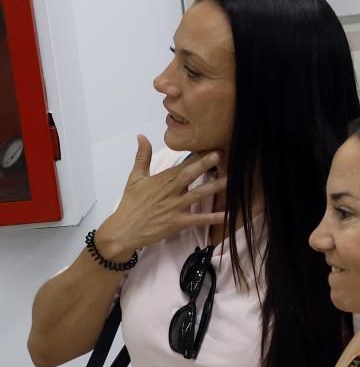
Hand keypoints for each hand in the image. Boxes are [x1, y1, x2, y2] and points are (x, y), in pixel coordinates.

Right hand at [95, 137, 225, 261]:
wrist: (122, 231)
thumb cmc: (130, 204)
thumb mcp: (134, 178)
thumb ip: (142, 157)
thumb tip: (141, 136)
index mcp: (162, 180)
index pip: (182, 164)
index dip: (196, 155)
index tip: (211, 145)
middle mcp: (170, 191)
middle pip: (189, 175)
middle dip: (204, 165)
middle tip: (219, 154)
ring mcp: (175, 207)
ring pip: (197, 195)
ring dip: (214, 187)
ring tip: (231, 180)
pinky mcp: (177, 222)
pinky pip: (198, 219)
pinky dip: (213, 218)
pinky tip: (228, 215)